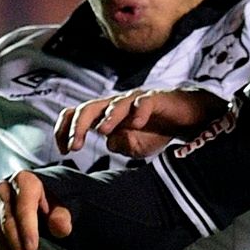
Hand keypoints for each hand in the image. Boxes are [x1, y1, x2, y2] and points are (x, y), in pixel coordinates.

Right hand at [0, 171, 71, 249]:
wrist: (35, 192)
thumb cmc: (50, 200)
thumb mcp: (60, 204)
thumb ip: (62, 215)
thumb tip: (62, 228)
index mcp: (24, 180)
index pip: (23, 206)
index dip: (27, 228)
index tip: (32, 249)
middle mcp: (2, 189)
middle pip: (6, 221)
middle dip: (15, 246)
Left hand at [54, 89, 228, 156]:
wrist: (185, 118)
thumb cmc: (157, 130)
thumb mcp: (134, 146)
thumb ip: (119, 145)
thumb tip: (107, 142)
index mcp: (105, 116)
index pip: (76, 116)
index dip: (65, 130)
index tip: (64, 150)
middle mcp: (116, 105)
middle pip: (88, 108)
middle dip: (77, 127)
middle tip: (74, 146)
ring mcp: (135, 100)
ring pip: (115, 103)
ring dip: (106, 117)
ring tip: (102, 131)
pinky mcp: (156, 99)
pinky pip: (145, 102)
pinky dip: (140, 111)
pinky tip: (138, 123)